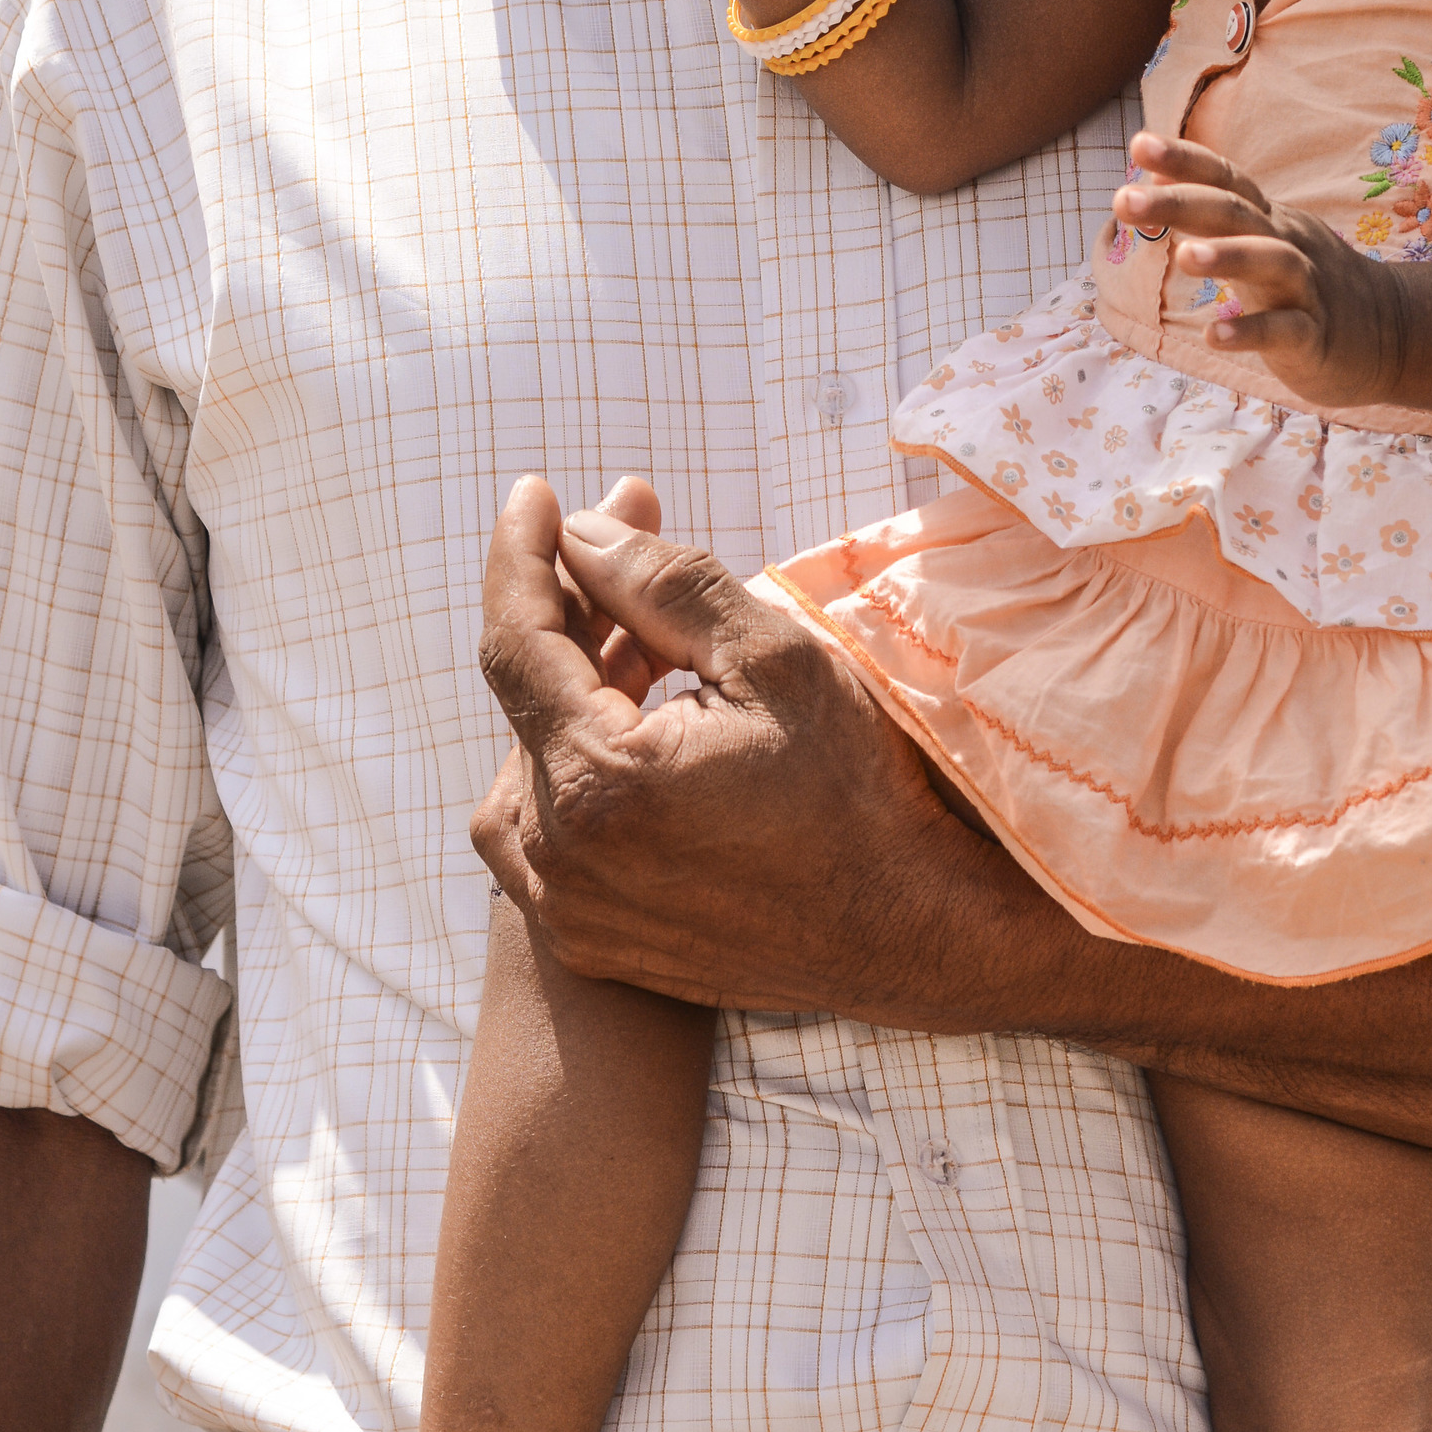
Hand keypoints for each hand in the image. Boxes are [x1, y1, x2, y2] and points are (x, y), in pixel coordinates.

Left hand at [470, 473, 988, 1005]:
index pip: (516, 644)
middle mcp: (563, 859)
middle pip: (527, 698)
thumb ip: (662, 584)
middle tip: (627, 531)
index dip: (520, 555)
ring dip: (573, 686)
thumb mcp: (776, 658)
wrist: (916, 932)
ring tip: (649, 636)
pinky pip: (546, 833)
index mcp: (599, 784)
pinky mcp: (596, 940)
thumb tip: (579, 532)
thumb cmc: (860, 790)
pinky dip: (574, 762)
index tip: (534, 491)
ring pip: (530, 764)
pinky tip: (639, 720)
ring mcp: (573, 911)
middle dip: (571, 602)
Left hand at [1112, 133, 1404, 409]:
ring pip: (1272, 261)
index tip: (1138, 142)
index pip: (1225, 178)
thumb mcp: (1261, 241)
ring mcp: (1306, 289)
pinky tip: (1214, 337)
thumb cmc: (1305, 284)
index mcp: (1268, 218)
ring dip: (1228, 256)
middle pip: (1235, 212)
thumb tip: (1148, 179)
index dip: (1184, 159)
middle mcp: (1287, 243)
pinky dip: (1250, 331)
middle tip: (1123, 199)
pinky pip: (1285, 331)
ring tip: (1184, 257)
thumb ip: (1210, 214)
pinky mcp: (1316, 337)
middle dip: (1179, 202)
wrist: (1392, 333)